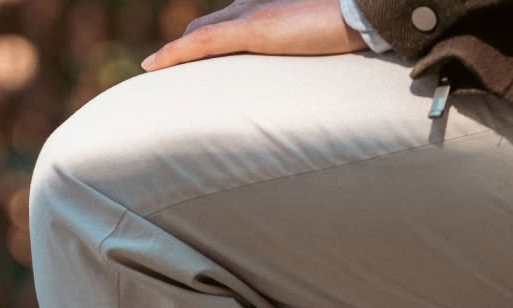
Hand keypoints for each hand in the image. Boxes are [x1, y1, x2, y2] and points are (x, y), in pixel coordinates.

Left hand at [140, 0, 366, 70]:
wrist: (361, 13)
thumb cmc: (348, 30)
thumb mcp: (316, 45)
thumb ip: (301, 54)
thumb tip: (304, 93)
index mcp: (267, 10)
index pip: (223, 25)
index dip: (200, 44)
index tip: (188, 63)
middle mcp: (251, 7)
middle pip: (204, 28)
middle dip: (184, 51)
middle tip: (162, 72)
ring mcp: (249, 16)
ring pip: (198, 36)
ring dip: (173, 55)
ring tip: (151, 72)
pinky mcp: (251, 29)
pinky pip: (201, 44)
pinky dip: (173, 55)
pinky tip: (152, 66)